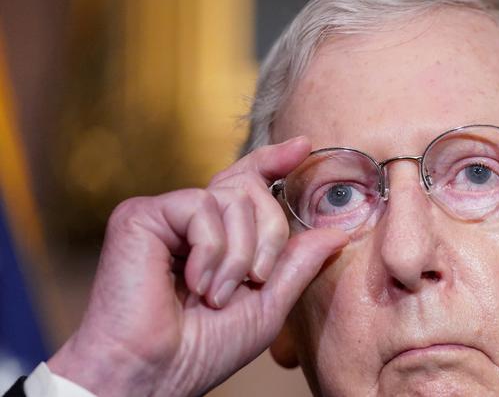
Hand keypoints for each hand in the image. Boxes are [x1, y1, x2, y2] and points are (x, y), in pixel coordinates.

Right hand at [48, 136, 347, 395]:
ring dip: (239, 254)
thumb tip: (336, 232)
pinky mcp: (140, 215)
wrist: (154, 373)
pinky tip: (198, 283)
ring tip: (218, 295)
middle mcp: (190, 220)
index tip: (302, 147)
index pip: (247, 185)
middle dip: (268, 235)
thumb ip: (297, 265)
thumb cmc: (203, 349)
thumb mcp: (267, 305)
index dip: (273, 162)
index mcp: (217, 237)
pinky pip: (200, 206)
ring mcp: (165, 215)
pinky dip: (212, 249)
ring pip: (231, 199)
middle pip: (250, 189)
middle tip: (256, 279)